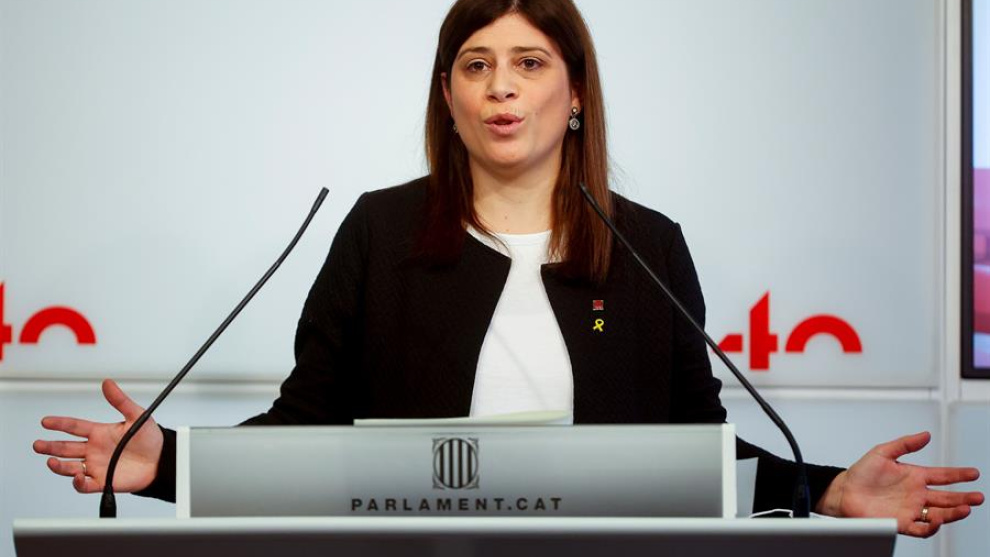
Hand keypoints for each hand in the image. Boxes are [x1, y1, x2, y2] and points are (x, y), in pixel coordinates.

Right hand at [33, 379, 163, 493]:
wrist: (162, 460)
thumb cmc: (150, 439)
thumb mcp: (136, 416)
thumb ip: (120, 401)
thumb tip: (108, 383)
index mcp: (100, 433)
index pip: (75, 427)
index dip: (60, 424)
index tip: (46, 421)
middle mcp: (94, 450)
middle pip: (66, 448)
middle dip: (50, 446)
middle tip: (38, 444)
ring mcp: (96, 465)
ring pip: (70, 467)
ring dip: (59, 465)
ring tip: (51, 461)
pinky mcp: (103, 481)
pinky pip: (85, 484)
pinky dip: (78, 483)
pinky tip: (76, 476)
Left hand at [816, 431, 983, 536]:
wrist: (843, 492)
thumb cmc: (860, 474)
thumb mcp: (882, 452)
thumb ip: (905, 444)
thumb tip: (926, 435)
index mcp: (914, 476)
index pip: (942, 476)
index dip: (959, 475)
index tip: (973, 473)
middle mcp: (916, 494)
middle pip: (946, 497)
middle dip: (964, 497)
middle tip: (978, 497)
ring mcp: (910, 509)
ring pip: (939, 514)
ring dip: (953, 513)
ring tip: (965, 508)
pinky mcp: (901, 523)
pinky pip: (921, 528)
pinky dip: (931, 527)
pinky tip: (937, 520)